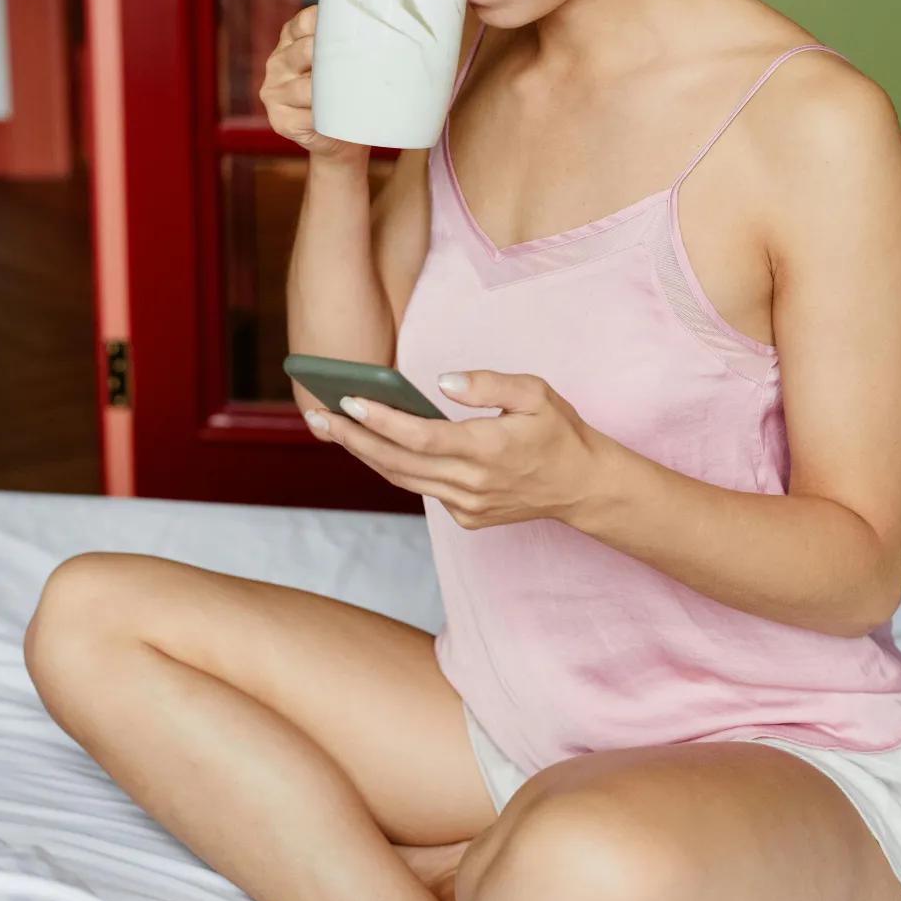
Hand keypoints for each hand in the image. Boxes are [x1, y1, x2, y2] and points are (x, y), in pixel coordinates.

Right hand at [259, 6, 366, 164]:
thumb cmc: (344, 92)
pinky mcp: (280, 120)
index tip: (355, 28)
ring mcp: (275, 91)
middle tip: (364, 61)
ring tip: (357, 91)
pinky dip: (329, 117)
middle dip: (335, 55)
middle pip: (305, 50)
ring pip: (307, 87)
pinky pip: (308, 116)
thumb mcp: (341, 62)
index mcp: (290, 40)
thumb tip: (379, 28)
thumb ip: (346, 44)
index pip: (305, 21)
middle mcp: (278, 62)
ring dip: (334, 90)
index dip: (327, 22)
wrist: (340, 138)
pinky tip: (342, 117)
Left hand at [303, 370, 600, 528]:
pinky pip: (423, 489)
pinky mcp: (466, 518)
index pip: (421, 436)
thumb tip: (441, 382)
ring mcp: (467, 506)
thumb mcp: (536, 392)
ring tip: (332, 427)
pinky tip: (374, 445)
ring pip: (403, 479)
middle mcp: (472, 483)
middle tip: (317, 414)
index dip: (381, 420)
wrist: (583, 487)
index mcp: (488, 449)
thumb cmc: (560, 432)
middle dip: (353, 438)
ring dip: (365, 454)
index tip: (348, 400)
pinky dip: (397, 467)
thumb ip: (489, 383)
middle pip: (398, 462)